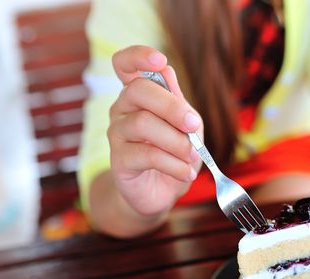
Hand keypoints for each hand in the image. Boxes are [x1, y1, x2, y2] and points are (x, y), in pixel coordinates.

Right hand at [108, 45, 202, 217]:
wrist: (161, 192)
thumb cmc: (175, 152)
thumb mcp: (187, 125)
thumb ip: (178, 102)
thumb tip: (167, 70)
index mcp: (139, 94)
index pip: (124, 63)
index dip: (138, 56)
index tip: (160, 60)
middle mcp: (122, 109)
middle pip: (138, 90)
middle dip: (172, 107)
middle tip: (193, 126)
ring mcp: (117, 134)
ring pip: (143, 124)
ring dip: (177, 141)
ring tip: (192, 156)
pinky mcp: (119, 161)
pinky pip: (147, 155)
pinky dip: (174, 164)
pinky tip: (185, 172)